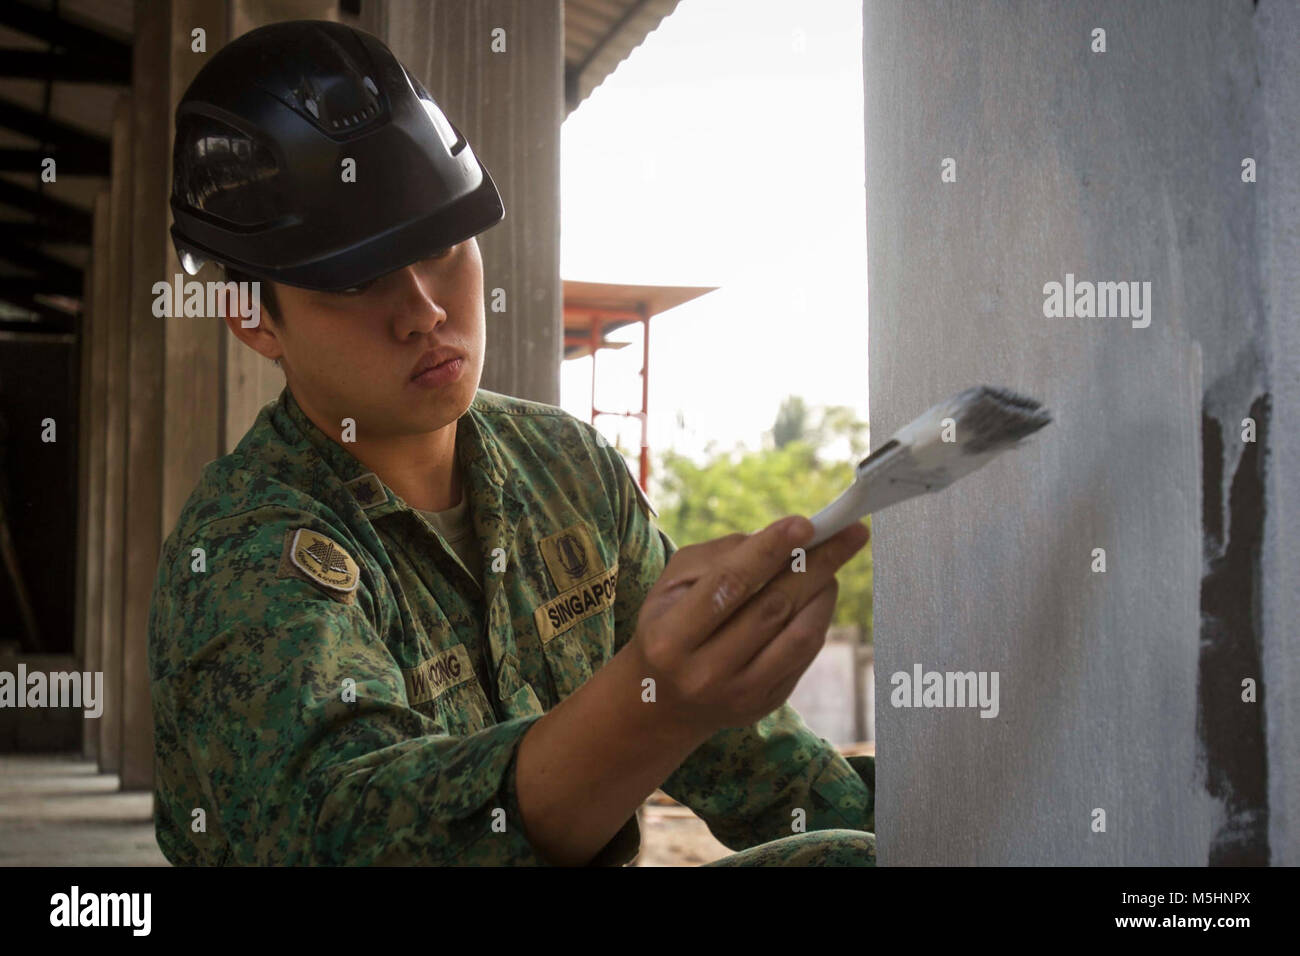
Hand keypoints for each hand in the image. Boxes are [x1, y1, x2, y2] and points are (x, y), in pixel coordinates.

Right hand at [627, 516, 869, 736]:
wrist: (666, 700)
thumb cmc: (669, 624)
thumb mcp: (673, 584)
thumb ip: (721, 555)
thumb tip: (780, 537)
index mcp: (670, 638)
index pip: (729, 585)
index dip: (770, 550)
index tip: (806, 523)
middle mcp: (705, 672)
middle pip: (773, 607)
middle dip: (815, 564)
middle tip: (847, 532)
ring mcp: (740, 694)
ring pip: (800, 635)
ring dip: (823, 591)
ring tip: (832, 563)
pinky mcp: (767, 703)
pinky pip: (806, 654)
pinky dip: (818, 616)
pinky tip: (819, 593)